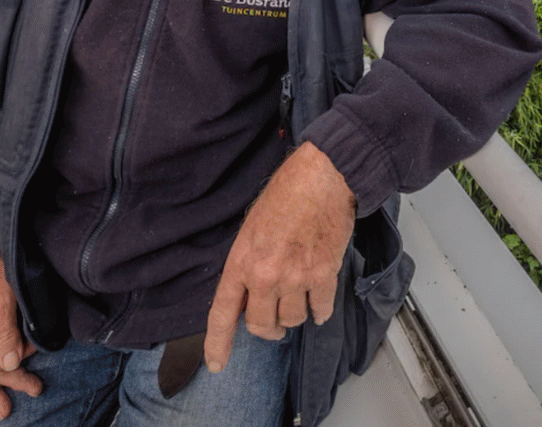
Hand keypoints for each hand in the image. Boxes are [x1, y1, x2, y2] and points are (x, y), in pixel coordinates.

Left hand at [204, 142, 355, 372]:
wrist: (323, 178)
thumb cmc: (288, 194)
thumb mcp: (251, 229)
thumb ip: (248, 265)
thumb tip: (252, 294)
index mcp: (241, 262)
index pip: (223, 313)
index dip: (218, 343)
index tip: (217, 364)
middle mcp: (266, 275)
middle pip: (262, 326)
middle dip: (268, 328)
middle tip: (274, 323)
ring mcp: (296, 277)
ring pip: (293, 320)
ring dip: (295, 316)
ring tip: (298, 300)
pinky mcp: (324, 274)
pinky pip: (321, 309)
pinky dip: (320, 311)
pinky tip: (319, 306)